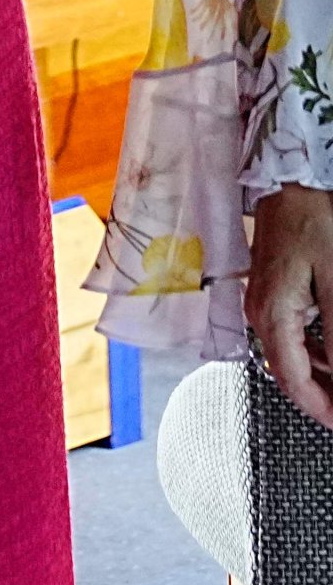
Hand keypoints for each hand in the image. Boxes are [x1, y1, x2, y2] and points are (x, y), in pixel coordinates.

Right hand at [244, 184, 332, 427]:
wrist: (290, 175)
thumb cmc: (313, 218)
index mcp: (271, 314)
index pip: (293, 381)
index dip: (321, 409)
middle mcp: (258, 310)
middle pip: (287, 372)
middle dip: (319, 396)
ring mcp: (261, 298)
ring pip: (288, 354)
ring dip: (317, 374)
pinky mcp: (270, 286)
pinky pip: (288, 332)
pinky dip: (311, 350)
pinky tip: (330, 351)